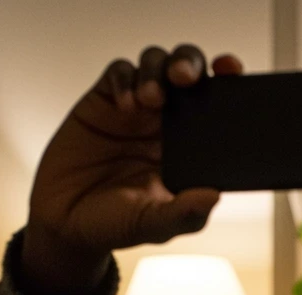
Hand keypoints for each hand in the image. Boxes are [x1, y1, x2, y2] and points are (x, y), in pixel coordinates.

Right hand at [21, 44, 242, 294]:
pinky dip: (125, 79)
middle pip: (187, 71)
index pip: (218, 107)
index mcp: (193, 148)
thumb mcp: (156, 225)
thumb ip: (185, 214)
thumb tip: (213, 196)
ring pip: (156, 64)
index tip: (232, 73)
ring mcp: (138, 108)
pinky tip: (125, 102)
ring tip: (151, 99)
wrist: (68, 222)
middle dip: (190, 62)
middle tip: (185, 77)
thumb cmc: (119, 224)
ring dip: (157, 70)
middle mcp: (169, 123)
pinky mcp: (105, 100)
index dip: (229, 84)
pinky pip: (119, 73)